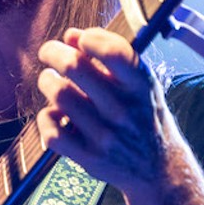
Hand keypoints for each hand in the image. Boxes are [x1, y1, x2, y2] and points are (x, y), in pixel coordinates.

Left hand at [35, 26, 171, 194]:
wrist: (157, 169)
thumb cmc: (142, 116)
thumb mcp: (139, 84)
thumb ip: (110, 56)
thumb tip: (70, 35)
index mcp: (140, 86)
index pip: (114, 52)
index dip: (90, 38)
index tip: (80, 39)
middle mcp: (123, 110)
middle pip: (74, 67)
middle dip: (53, 52)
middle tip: (48, 52)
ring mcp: (105, 136)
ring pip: (58, 95)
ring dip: (47, 82)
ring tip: (50, 81)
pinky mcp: (88, 157)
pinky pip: (51, 131)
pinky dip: (46, 118)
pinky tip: (54, 114)